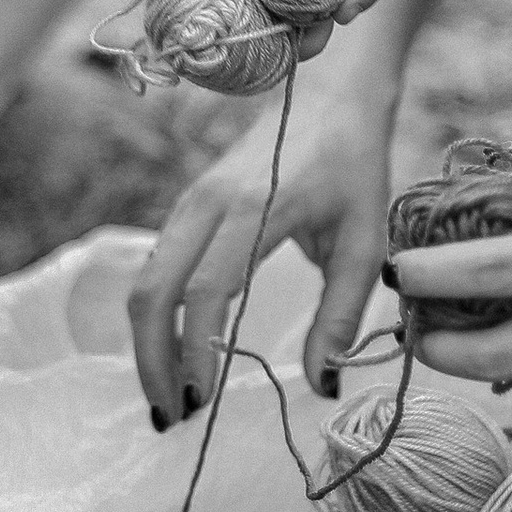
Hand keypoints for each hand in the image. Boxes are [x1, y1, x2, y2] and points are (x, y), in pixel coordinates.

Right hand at [129, 74, 397, 422]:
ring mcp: (188, 203)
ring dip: (148, 344)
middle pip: (153, 292)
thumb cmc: (354, 168)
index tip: (205, 401)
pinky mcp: (184, 207)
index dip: (198, 352)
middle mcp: (207, 204)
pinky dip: (156, 318)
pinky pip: (155, 269)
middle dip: (153, 361)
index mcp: (254, 209)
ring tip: (170, 397)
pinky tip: (174, 354)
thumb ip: (344, 315)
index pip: (208, 292)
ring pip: (145, 282)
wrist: (328, 95)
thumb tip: (321, 383)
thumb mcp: (366, 243)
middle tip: (171, 417)